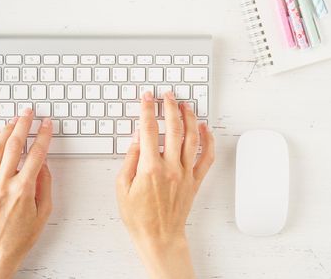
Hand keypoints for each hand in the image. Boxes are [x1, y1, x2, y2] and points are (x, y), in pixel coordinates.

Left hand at [0, 109, 52, 278]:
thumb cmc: (19, 238)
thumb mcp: (43, 213)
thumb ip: (45, 185)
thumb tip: (43, 164)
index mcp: (23, 189)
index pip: (36, 154)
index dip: (43, 135)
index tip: (46, 124)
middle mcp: (4, 183)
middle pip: (14, 145)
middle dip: (23, 124)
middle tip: (28, 112)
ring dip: (5, 131)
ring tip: (13, 121)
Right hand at [116, 91, 214, 278]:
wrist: (159, 237)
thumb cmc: (138, 216)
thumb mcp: (122, 187)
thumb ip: (130, 159)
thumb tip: (137, 138)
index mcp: (150, 168)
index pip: (148, 130)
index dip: (147, 110)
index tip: (147, 98)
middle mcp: (170, 167)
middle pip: (173, 128)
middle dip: (170, 107)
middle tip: (167, 95)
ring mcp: (185, 173)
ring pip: (192, 138)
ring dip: (189, 118)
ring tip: (185, 105)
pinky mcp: (195, 181)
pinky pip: (207, 158)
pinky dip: (208, 141)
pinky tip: (205, 129)